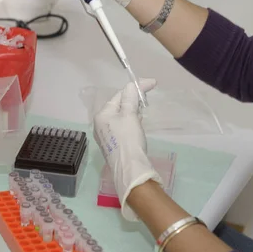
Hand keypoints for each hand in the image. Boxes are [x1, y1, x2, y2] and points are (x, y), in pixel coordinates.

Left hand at [93, 79, 161, 220]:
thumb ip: (130, 99)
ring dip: (133, 111)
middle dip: (133, 99)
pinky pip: (122, 127)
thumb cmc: (128, 139)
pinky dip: (131, 122)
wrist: (129, 168)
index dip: (135, 88)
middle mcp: (100, 124)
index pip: (119, 96)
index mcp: (101, 115)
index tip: (152, 83)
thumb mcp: (130, 116)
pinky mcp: (113, 144)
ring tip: (144, 109)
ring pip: (120, 117)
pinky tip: (138, 123)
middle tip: (148, 97)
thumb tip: (131, 85)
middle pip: (118, 106)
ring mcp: (105, 135)